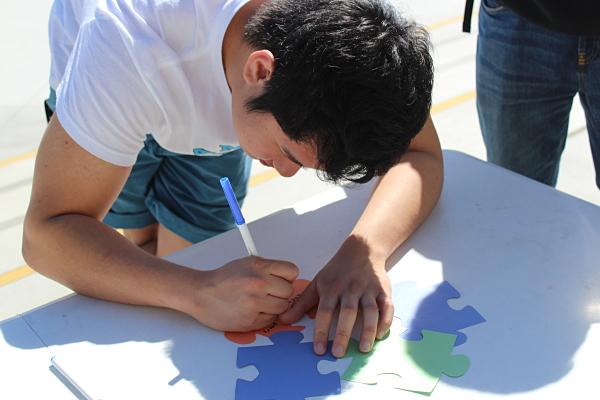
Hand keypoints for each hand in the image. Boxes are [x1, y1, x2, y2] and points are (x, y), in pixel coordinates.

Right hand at [187, 256, 298, 330]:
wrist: (201, 294)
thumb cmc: (224, 278)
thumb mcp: (247, 263)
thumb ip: (269, 268)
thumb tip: (289, 278)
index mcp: (259, 266)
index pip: (292, 271)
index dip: (287, 277)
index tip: (281, 280)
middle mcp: (258, 283)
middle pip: (288, 291)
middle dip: (280, 293)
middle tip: (268, 293)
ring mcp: (254, 303)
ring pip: (282, 307)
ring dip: (274, 306)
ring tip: (260, 302)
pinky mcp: (250, 321)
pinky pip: (271, 320)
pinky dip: (265, 317)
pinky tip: (252, 310)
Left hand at [279, 236, 393, 357]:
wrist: (361, 250)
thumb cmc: (336, 271)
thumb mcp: (317, 283)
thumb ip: (302, 303)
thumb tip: (282, 320)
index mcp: (332, 287)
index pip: (325, 310)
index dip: (321, 330)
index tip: (319, 350)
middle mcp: (350, 288)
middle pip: (347, 312)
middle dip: (342, 333)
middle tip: (338, 353)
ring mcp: (368, 289)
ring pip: (370, 310)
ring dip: (367, 330)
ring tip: (363, 348)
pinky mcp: (383, 290)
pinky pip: (387, 306)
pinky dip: (385, 321)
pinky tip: (380, 335)